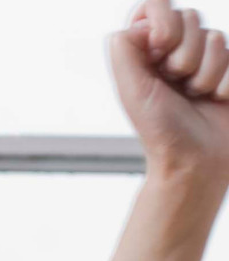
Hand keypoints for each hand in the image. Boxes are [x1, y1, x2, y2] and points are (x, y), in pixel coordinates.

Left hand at [113, 0, 228, 186]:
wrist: (197, 161)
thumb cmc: (162, 131)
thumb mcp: (133, 91)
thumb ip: (125, 52)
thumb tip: (134, 24)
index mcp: (143, 54)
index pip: (154, 6)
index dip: (163, 20)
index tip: (160, 46)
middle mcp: (172, 52)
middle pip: (189, 16)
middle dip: (184, 53)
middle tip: (176, 82)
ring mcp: (202, 59)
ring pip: (215, 35)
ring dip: (205, 71)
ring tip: (194, 95)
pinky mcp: (227, 70)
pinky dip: (225, 81)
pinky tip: (214, 99)